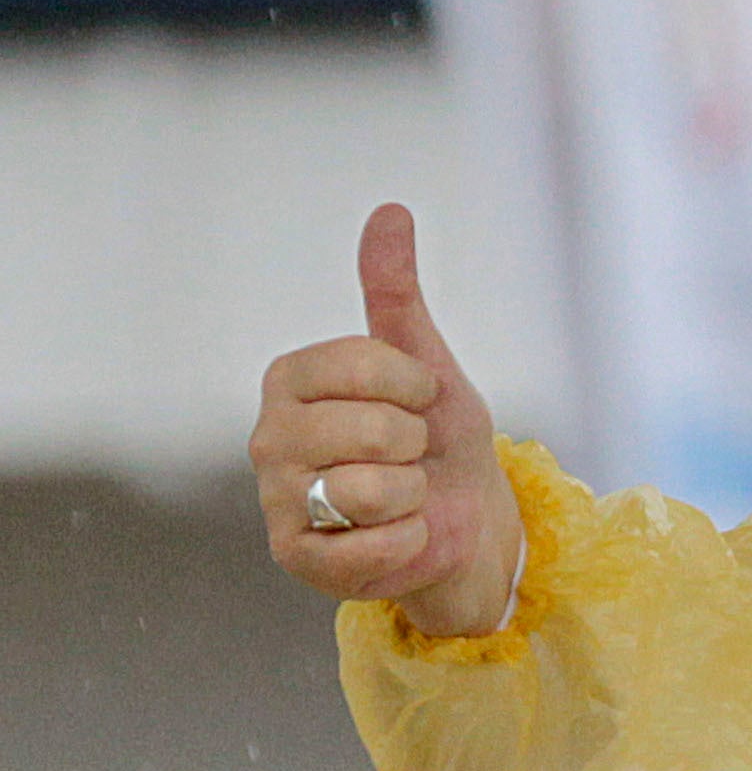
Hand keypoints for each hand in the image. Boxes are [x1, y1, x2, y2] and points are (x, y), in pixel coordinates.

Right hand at [250, 204, 523, 636]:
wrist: (463, 520)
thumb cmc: (438, 440)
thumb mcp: (427, 363)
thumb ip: (397, 293)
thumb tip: (390, 213)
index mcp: (291, 379)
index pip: (366, 363)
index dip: (414, 386)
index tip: (417, 399)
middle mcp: (269, 436)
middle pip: (372, 429)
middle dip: (415, 443)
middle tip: (409, 454)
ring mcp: (277, 500)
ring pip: (374, 489)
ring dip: (412, 495)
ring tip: (401, 494)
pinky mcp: (296, 558)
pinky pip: (375, 544)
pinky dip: (408, 540)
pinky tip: (396, 535)